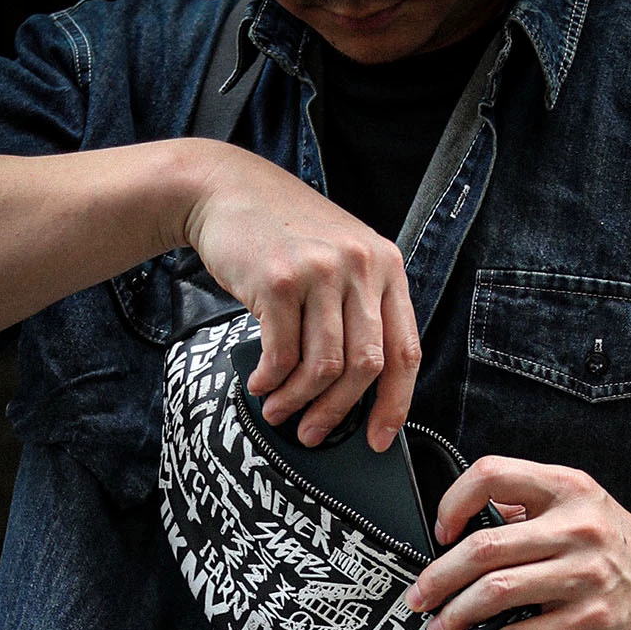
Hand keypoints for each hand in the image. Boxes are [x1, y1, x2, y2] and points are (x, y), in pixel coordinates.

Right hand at [180, 141, 420, 450]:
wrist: (226, 189)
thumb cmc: (282, 236)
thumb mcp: (338, 261)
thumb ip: (356, 312)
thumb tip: (355, 393)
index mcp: (387, 268)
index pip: (404, 352)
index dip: (394, 405)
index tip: (377, 440)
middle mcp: (361, 267)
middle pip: (364, 367)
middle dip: (337, 412)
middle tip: (313, 434)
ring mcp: (321, 272)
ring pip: (324, 367)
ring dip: (298, 401)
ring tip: (278, 411)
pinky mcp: (280, 280)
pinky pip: (282, 354)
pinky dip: (270, 381)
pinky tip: (260, 384)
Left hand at [403, 456, 630, 629]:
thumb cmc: (615, 547)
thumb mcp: (578, 505)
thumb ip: (525, 507)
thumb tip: (459, 532)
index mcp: (565, 488)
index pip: (491, 475)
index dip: (453, 502)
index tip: (440, 532)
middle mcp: (576, 526)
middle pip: (484, 547)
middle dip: (439, 577)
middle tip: (420, 596)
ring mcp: (584, 574)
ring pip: (496, 592)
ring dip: (454, 615)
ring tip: (437, 626)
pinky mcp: (588, 619)